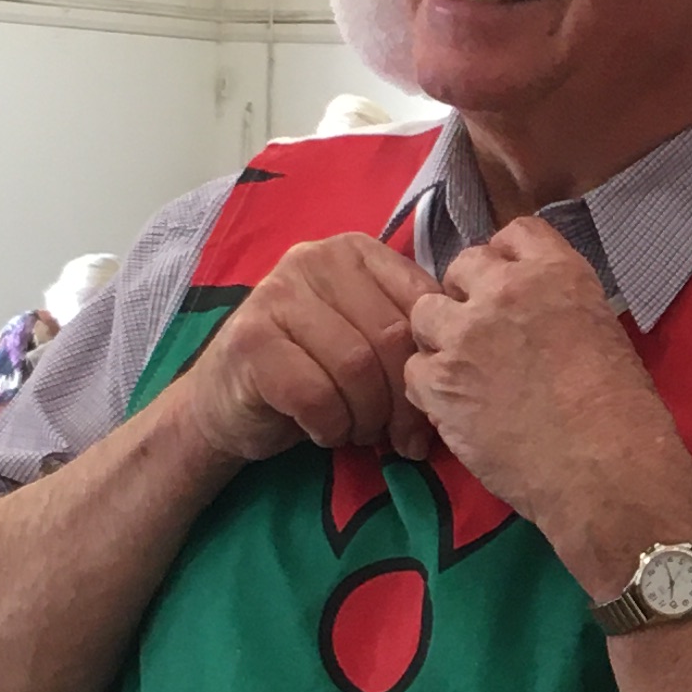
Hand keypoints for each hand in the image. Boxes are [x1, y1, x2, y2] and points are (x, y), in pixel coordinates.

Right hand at [179, 234, 433, 468]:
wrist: (225, 401)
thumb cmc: (311, 370)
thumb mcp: (366, 340)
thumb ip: (408, 335)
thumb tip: (466, 369)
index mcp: (355, 252)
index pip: (422, 304)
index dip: (435, 365)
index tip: (433, 409)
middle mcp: (315, 259)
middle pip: (392, 337)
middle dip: (404, 401)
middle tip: (400, 439)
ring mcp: (276, 294)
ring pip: (356, 367)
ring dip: (366, 418)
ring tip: (358, 432)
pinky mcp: (250, 340)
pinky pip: (316, 395)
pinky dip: (330, 426)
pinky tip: (324, 431)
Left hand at [403, 220, 691, 595]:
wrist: (606, 470)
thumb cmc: (623, 412)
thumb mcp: (601, 331)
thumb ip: (557, 307)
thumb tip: (532, 318)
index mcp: (557, 271)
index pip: (513, 233)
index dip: (507, 262)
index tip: (511, 292)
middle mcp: (505, 290)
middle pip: (460, 268)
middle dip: (468, 298)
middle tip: (486, 339)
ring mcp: (466, 334)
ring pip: (424, 314)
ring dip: (440, 339)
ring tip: (465, 374)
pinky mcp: (439, 382)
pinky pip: (413, 369)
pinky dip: (430, 388)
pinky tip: (458, 409)